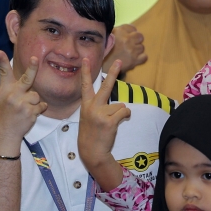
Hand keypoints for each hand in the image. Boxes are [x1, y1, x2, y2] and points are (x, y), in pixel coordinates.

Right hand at [0, 53, 46, 152]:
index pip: (3, 73)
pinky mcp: (30, 112)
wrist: (5, 132)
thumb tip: (27, 76)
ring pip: (36, 95)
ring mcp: (21, 104)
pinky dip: (39, 109)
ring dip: (34, 101)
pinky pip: (41, 106)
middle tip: (35, 59)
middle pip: (26, 79)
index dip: (2, 61)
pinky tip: (30, 114)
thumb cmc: (6, 113)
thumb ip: (13, 87)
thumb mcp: (3, 98)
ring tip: (26, 108)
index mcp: (5, 89)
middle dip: (32, 68)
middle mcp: (12, 95)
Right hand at [78, 59, 130, 191]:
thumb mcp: (88, 117)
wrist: (92, 151)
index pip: (85, 85)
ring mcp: (100, 114)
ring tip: (111, 123)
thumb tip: (119, 102)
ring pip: (120, 105)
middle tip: (119, 61)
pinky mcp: (110, 121)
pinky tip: (119, 123)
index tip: (86, 59)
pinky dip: (126, 116)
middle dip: (113, 72)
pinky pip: (124, 112)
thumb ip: (98, 106)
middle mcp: (92, 107)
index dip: (85, 72)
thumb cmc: (92, 134)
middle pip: (105, 86)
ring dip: (120, 113)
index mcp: (86, 105)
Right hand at [105, 24, 147, 71]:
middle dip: (136, 40)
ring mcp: (131, 50)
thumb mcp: (108, 36)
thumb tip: (130, 29)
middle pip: (139, 36)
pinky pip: (144, 57)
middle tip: (131, 46)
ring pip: (142, 47)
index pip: (132, 28)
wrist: (101, 67)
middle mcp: (126, 39)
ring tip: (130, 54)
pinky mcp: (134, 60)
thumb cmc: (104, 51)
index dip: (131, 33)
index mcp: (120, 31)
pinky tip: (135, 59)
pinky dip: (141, 58)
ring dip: (137, 50)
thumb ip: (118, 31)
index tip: (128, 37)